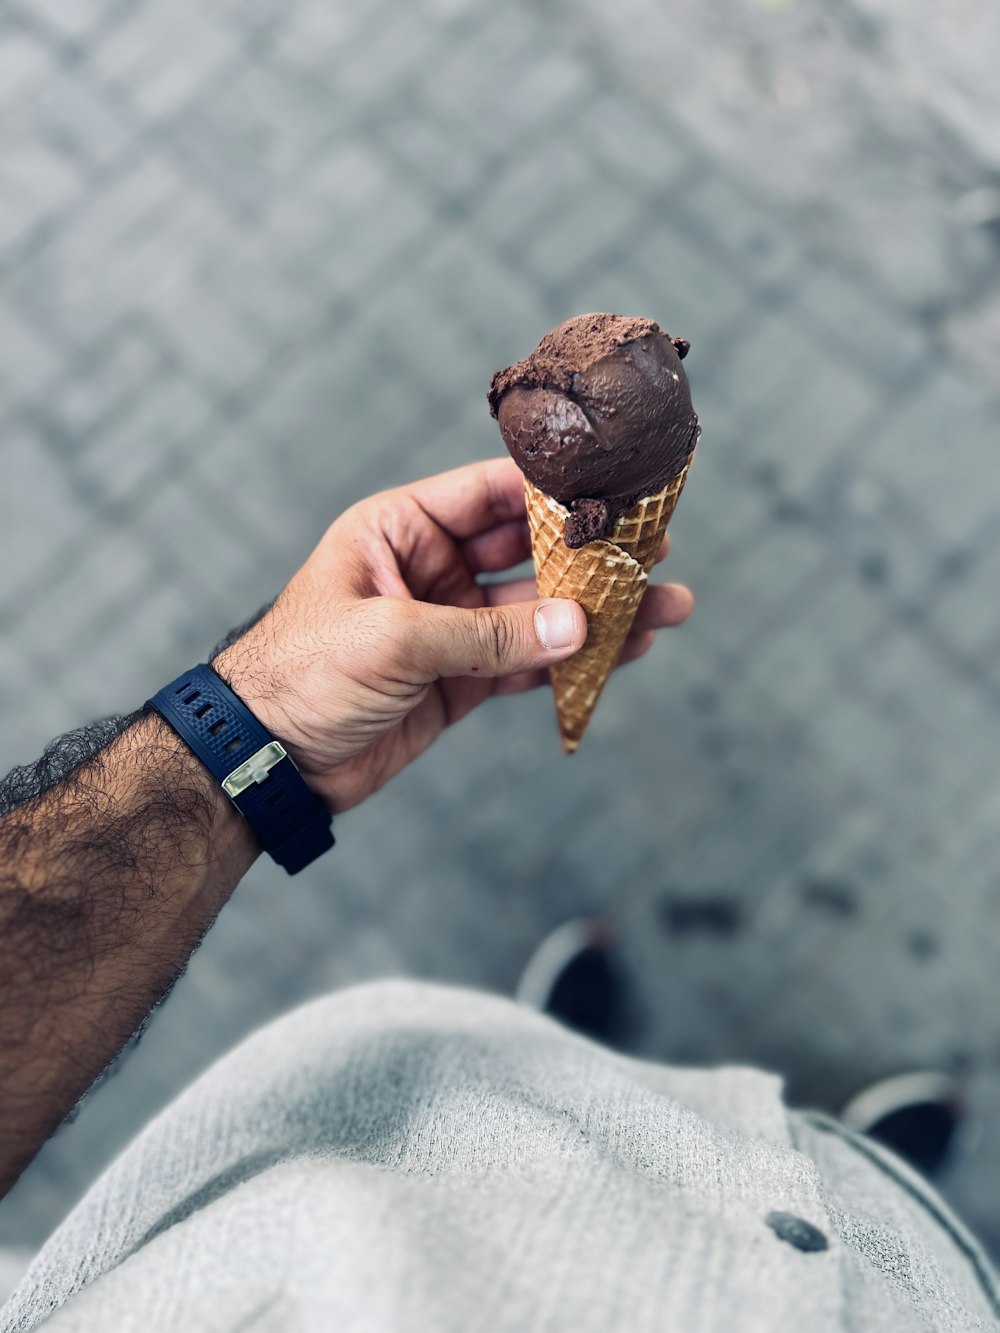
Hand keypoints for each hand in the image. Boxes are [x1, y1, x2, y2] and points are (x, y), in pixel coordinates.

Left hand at [215, 458, 692, 811]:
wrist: (268, 760)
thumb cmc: (302, 673)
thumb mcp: (394, 640)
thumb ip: (487, 634)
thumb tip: (575, 628)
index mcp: (401, 529)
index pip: (489, 493)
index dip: (552, 488)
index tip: (614, 486)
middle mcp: (431, 569)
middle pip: (528, 550)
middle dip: (590, 552)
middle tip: (655, 546)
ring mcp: (450, 626)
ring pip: (538, 613)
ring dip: (597, 612)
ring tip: (665, 605)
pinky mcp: (460, 680)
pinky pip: (526, 664)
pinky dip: (572, 664)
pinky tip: (621, 655)